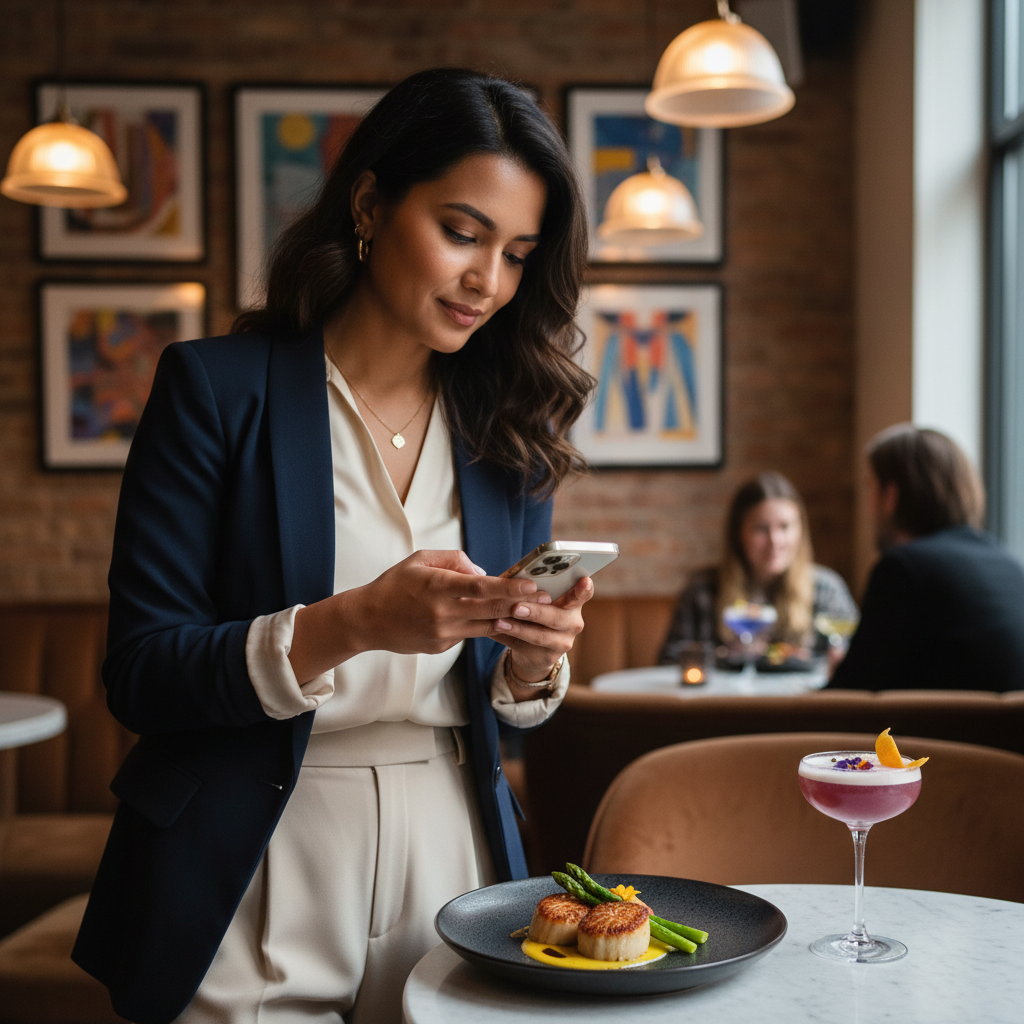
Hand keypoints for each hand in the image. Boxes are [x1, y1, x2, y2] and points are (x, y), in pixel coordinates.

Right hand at [354, 549, 550, 654]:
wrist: (367, 620)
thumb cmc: (395, 585)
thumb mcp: (421, 560)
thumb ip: (454, 560)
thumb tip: (482, 572)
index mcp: (438, 586)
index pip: (481, 588)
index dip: (509, 588)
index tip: (532, 586)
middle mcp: (443, 612)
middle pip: (491, 610)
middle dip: (520, 605)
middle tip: (545, 599)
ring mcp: (443, 633)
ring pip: (486, 627)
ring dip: (509, 620)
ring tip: (530, 611)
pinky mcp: (441, 647)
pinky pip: (470, 634)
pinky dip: (483, 627)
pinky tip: (496, 621)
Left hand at [493, 577, 593, 693]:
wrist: (534, 648)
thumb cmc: (536, 611)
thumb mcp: (541, 600)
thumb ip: (534, 589)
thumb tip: (510, 578)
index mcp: (573, 602)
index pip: (583, 594)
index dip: (584, 589)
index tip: (584, 581)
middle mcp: (573, 623)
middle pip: (557, 618)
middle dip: (535, 612)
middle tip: (516, 608)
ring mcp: (562, 642)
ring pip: (540, 636)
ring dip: (518, 628)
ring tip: (499, 622)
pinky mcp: (547, 657)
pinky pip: (525, 647)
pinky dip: (507, 638)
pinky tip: (494, 630)